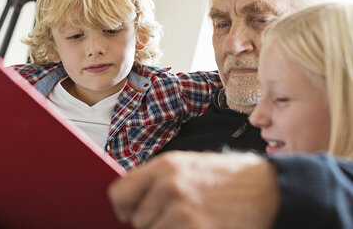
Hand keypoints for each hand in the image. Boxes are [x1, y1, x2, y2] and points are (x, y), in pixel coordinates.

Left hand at [108, 151, 279, 228]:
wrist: (270, 188)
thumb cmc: (228, 178)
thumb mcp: (188, 166)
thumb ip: (157, 181)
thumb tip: (131, 204)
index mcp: (164, 166)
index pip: (118, 194)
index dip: (126, 208)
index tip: (133, 213)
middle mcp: (169, 187)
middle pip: (137, 221)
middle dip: (153, 222)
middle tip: (180, 216)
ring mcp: (182, 213)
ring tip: (194, 220)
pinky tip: (202, 225)